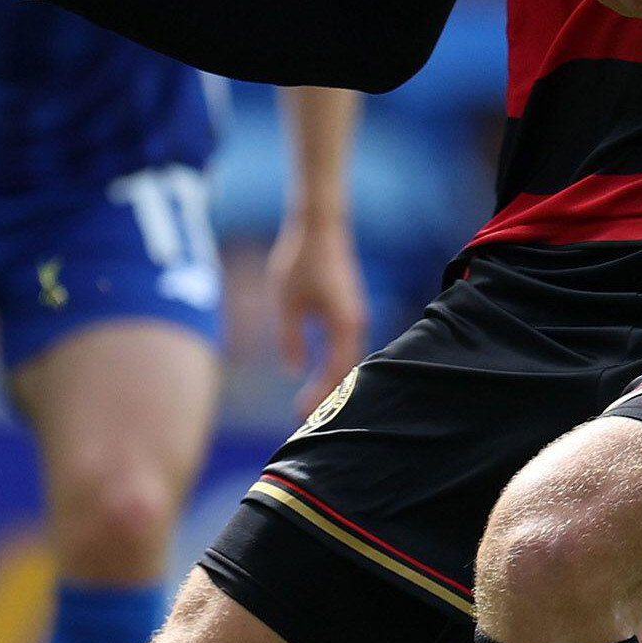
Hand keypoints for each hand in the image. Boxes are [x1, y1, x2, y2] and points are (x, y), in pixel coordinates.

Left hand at [265, 205, 366, 419]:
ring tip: (314, 401)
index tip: (301, 413)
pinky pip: (346, 345)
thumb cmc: (300, 260)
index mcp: (344, 324)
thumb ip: (290, 338)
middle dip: (328, 395)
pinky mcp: (349, 308)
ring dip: (333, 380)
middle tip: (306, 417)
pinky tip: (322, 373)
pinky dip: (336, 363)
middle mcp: (355, 322)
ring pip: (348, 358)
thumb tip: (293, 370)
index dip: (320, 395)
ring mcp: (354, 315)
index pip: (335, 370)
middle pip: (346, 370)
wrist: (319, 225)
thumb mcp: (286, 302)